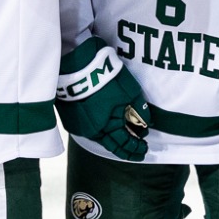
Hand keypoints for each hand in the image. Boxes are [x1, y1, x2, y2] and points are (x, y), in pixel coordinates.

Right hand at [56, 39, 149, 160]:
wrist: (77, 66)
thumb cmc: (106, 78)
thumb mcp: (129, 92)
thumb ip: (139, 110)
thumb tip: (147, 123)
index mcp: (108, 127)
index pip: (124, 143)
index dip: (135, 147)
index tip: (144, 149)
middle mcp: (92, 131)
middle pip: (111, 145)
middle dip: (126, 150)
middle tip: (137, 152)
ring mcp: (80, 126)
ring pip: (100, 138)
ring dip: (113, 140)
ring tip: (124, 143)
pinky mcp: (70, 118)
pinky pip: (89, 130)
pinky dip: (101, 132)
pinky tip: (108, 130)